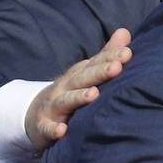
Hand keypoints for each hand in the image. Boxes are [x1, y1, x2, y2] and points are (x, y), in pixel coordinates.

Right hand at [24, 29, 131, 151]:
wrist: (35, 115)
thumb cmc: (70, 92)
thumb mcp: (86, 73)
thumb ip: (106, 56)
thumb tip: (125, 32)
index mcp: (79, 75)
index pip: (95, 64)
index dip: (110, 57)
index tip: (127, 52)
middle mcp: (65, 87)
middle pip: (83, 78)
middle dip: (99, 73)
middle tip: (117, 67)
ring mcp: (53, 106)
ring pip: (66, 101)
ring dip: (79, 97)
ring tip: (93, 94)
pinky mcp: (43, 126)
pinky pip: (48, 128)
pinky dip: (54, 129)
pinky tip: (63, 131)